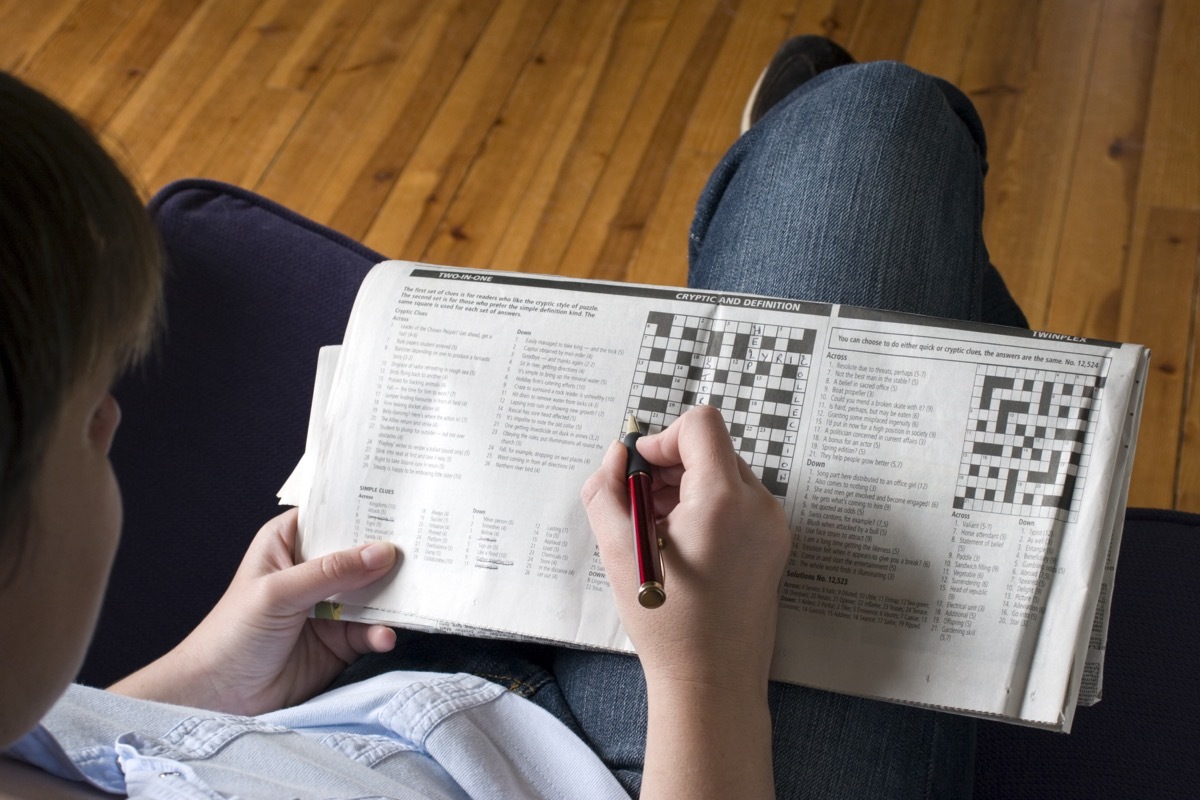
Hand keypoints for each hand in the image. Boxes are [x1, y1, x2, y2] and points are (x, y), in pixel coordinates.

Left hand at [109, 508, 398, 714]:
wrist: (220, 698)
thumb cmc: (233, 634)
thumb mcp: (279, 593)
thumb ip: (331, 572)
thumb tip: (383, 552)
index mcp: (290, 542)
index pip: (334, 515)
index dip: (366, 508)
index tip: (404, 501)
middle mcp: (314, 569)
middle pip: (362, 552)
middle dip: (390, 552)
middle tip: (426, 548)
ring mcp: (330, 604)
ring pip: (374, 591)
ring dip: (394, 593)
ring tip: (418, 593)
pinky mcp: (341, 640)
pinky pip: (372, 629)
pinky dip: (382, 631)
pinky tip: (386, 636)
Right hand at [581, 404, 790, 691]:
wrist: (712, 682)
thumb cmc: (669, 624)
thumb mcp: (618, 550)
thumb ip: (606, 490)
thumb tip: (616, 456)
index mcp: (725, 499)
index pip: (701, 425)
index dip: (663, 439)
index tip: (640, 471)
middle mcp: (760, 506)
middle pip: (712, 450)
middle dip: (671, 468)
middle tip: (640, 505)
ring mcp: (773, 527)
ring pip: (725, 476)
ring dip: (687, 489)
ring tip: (658, 531)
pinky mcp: (774, 547)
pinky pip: (738, 504)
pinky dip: (707, 510)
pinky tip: (681, 547)